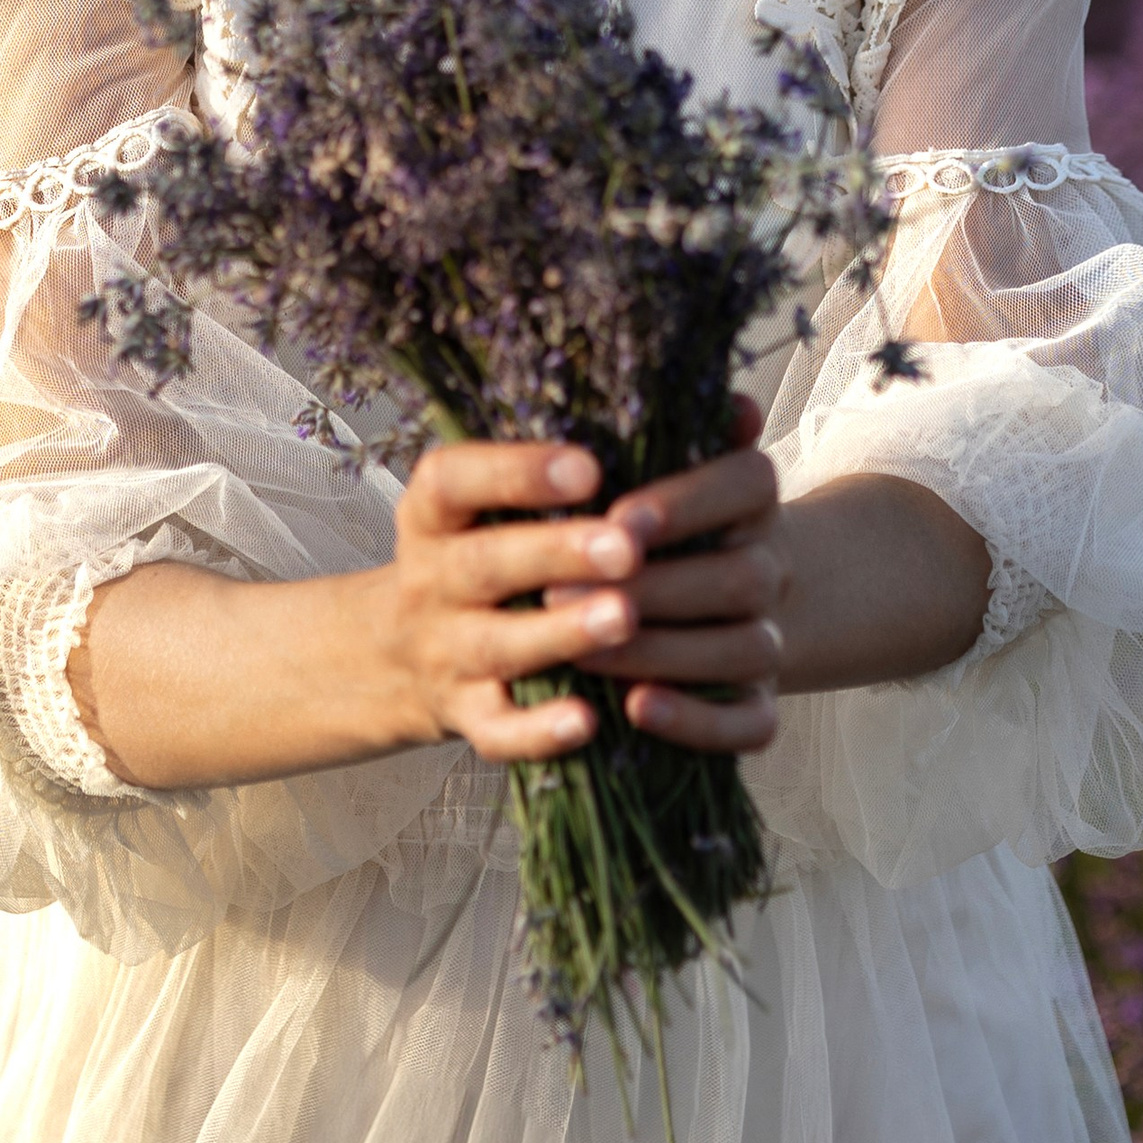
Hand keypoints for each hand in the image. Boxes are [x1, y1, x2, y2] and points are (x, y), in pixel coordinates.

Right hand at [383, 438, 668, 767]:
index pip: (457, 478)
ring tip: (624, 619)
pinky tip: (588, 722)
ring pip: (498, 646)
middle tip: (627, 548)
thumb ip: (601, 449)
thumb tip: (738, 410)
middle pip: (482, 563)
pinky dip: (539, 731)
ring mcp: (445, 651)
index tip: (590, 465)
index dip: (518, 472)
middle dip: (556, 553)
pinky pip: (498, 732)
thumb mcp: (507, 493)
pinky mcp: (468, 715)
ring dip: (561, 635)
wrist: (404, 651)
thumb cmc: (494, 549)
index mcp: (437, 510)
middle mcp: (432, 578)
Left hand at [550, 395, 783, 756]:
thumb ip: (666, 431)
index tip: (618, 516)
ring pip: (746, 648)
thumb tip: (720, 397)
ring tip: (581, 654)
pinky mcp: (756, 703)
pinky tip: (637, 710)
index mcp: (750, 500)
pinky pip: (752, 724)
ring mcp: (766, 638)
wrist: (701, 599)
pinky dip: (699, 722)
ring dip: (662, 653)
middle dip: (654, 589)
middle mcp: (769, 567)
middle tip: (561, 594)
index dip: (688, 502)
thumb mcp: (650, 467)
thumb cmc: (648, 522)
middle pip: (742, 576)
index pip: (750, 484)